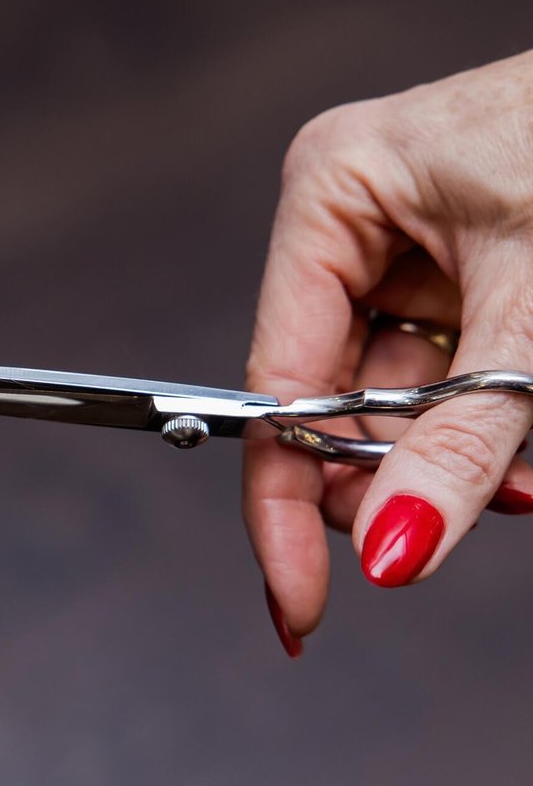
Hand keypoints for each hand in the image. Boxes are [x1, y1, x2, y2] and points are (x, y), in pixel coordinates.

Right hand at [245, 50, 532, 654]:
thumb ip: (461, 436)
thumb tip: (390, 548)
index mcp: (333, 187)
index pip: (278, 375)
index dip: (283, 496)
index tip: (299, 598)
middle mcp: (357, 217)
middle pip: (335, 395)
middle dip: (392, 475)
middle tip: (437, 531)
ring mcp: (414, 243)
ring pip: (401, 396)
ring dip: (455, 457)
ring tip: (515, 481)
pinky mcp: (472, 268)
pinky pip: (454, 375)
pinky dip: (489, 423)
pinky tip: (522, 457)